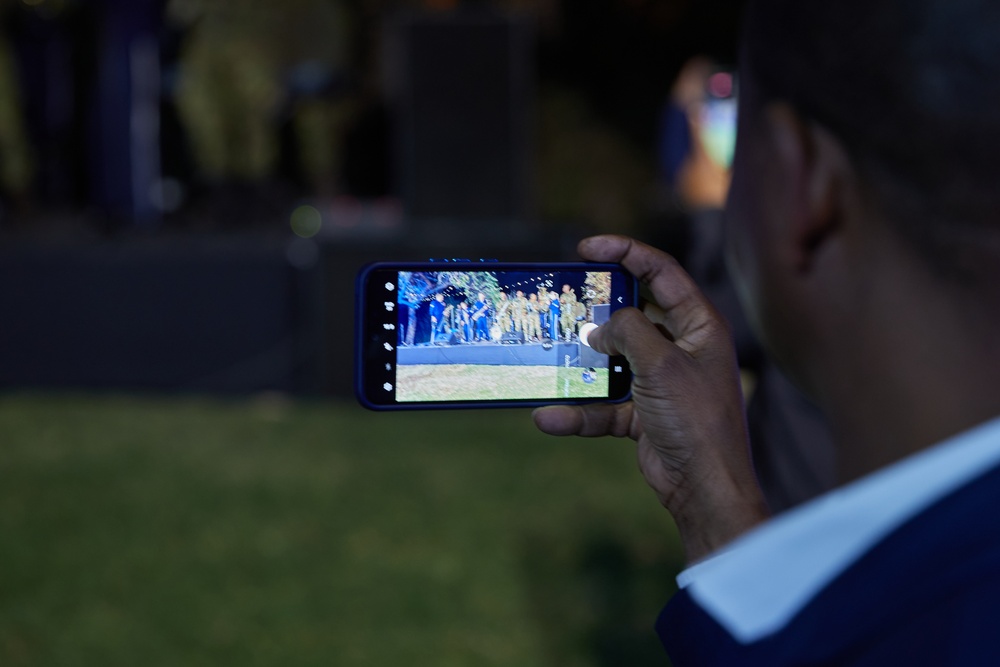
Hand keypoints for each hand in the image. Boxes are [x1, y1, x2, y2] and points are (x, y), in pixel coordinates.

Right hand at [533, 235, 768, 562]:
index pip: (662, 272)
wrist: (704, 487)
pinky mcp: (644, 413)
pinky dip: (580, 411)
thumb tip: (600, 328)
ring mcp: (662, 381)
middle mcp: (683, 347)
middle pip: (634, 313)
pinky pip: (606, 404)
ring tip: (553, 353)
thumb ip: (628, 331)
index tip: (586, 248)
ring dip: (585, 361)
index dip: (626, 251)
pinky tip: (549, 418)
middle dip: (599, 308)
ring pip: (615, 359)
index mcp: (700, 325)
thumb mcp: (661, 364)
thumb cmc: (695, 419)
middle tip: (567, 298)